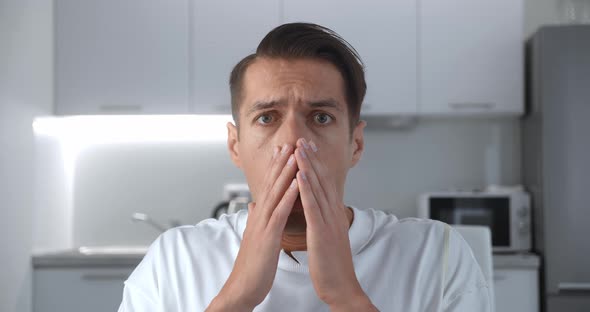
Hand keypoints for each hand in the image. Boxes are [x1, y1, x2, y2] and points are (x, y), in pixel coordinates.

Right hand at [207, 144, 298, 310]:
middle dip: (282, 162)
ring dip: (285, 172)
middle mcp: (259, 216)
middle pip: (271, 183)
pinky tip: (296, 183)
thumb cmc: (252, 265)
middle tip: (290, 142)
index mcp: (259, 216)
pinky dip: (288, 196)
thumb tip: (254, 204)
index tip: (286, 150)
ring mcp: (263, 224)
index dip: (277, 168)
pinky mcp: (268, 236)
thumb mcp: (254, 237)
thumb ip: (255, 218)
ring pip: (275, 193)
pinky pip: (280, 212)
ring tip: (294, 154)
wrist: (243, 287)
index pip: (269, 187)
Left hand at [294, 138, 376, 309]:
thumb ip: (324, 221)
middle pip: (322, 180)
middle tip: (303, 139)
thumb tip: (318, 210)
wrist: (341, 286)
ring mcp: (329, 221)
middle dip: (311, 159)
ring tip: (298, 148)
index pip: (324, 184)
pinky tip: (299, 174)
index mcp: (333, 215)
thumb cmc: (332, 266)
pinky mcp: (322, 231)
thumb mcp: (328, 237)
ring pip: (317, 188)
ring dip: (307, 166)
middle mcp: (333, 213)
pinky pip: (313, 206)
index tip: (307, 149)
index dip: (316, 165)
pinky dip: (306, 188)